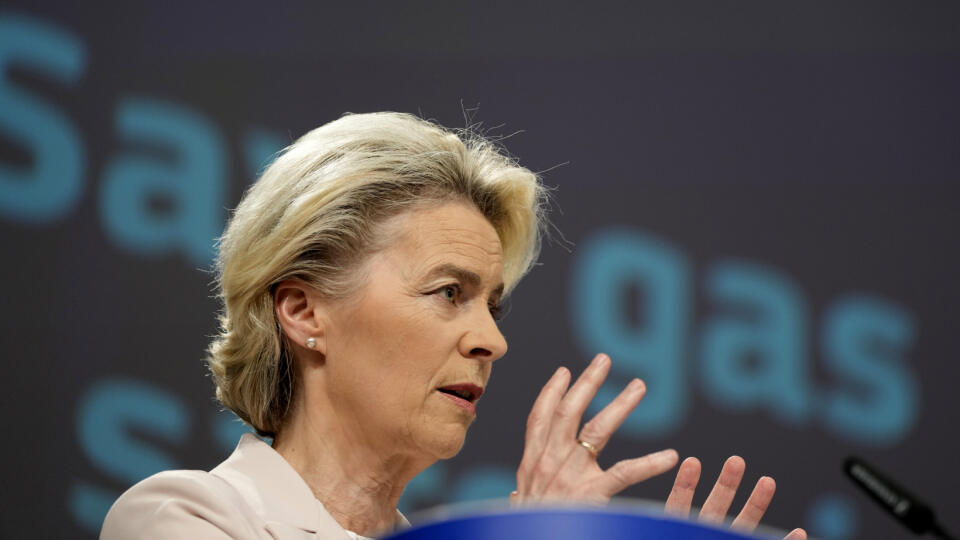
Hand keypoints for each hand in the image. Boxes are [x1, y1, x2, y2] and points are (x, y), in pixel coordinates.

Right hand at [511, 353, 678, 503]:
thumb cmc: (525, 531)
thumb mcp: (519, 511)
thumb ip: (521, 498)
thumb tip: (515, 494)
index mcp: (531, 466)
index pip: (539, 420)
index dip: (552, 393)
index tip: (564, 372)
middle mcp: (548, 463)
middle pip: (568, 412)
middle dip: (587, 383)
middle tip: (604, 360)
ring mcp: (569, 477)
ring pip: (597, 430)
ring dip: (620, 405)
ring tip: (639, 386)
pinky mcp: (590, 495)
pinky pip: (625, 473)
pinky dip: (650, 464)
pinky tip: (670, 455)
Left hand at [665, 455, 806, 539]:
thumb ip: (654, 528)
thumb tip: (653, 490)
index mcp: (677, 531)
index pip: (679, 507)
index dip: (685, 486)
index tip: (692, 461)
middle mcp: (702, 536)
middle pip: (715, 509)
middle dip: (726, 485)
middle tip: (735, 460)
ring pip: (743, 526)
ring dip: (756, 504)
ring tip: (768, 481)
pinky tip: (799, 533)